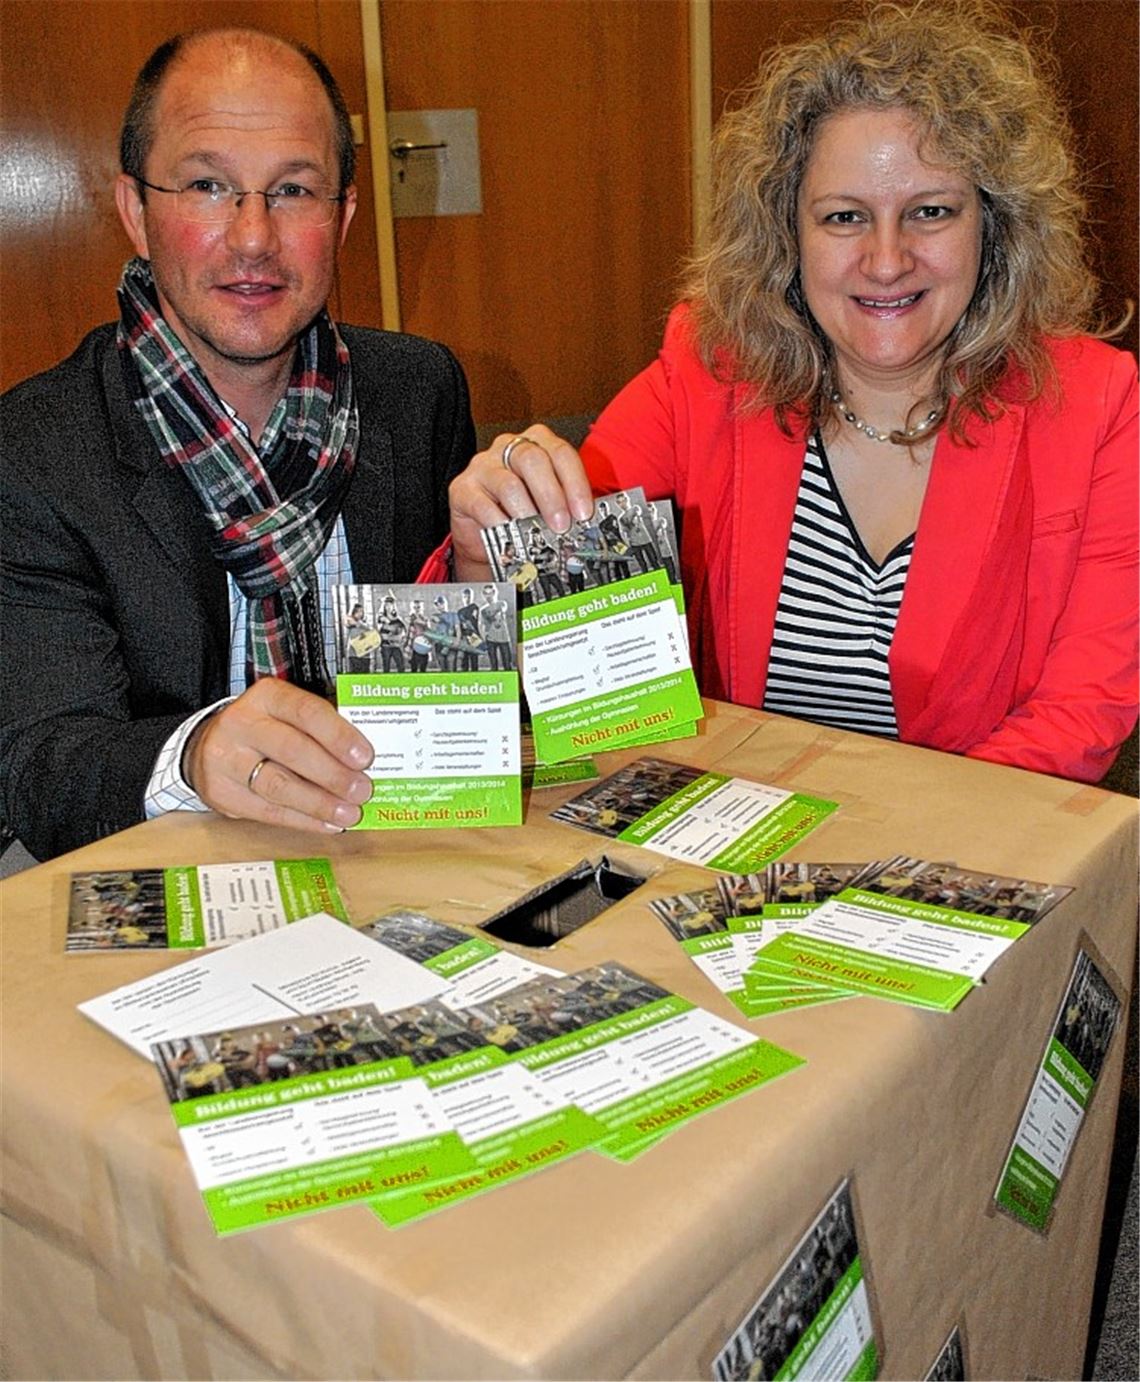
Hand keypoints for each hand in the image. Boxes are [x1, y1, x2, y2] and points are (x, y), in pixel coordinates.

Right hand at [184, 679, 373, 833]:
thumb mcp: (288, 714)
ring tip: (348, 813)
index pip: (307, 712)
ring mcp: (227, 759)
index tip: (365, 757)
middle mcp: (242, 723)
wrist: (210, 746)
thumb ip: (322, 730)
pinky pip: (268, 811)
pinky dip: (303, 821)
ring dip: (320, 804)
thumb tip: (364, 760)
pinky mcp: (221, 792)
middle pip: (292, 750)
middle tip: (362, 791)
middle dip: (333, 775)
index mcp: (266, 697)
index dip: (339, 736)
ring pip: (279, 786)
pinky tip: (326, 824)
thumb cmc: (265, 729)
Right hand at [448, 424, 594, 580]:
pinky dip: (500, 524)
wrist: (485, 534)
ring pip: (509, 483)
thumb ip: (566, 505)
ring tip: (536, 534)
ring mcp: (483, 465)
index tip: (583, 513)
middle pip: (533, 460)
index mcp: (536, 443)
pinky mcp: (462, 488)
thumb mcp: (548, 503)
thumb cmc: (521, 513)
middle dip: (552, 496)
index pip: (561, 453)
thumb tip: (585, 522)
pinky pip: (482, 505)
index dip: (575, 484)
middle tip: (561, 525)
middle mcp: (508, 448)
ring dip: (527, 513)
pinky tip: (511, 535)